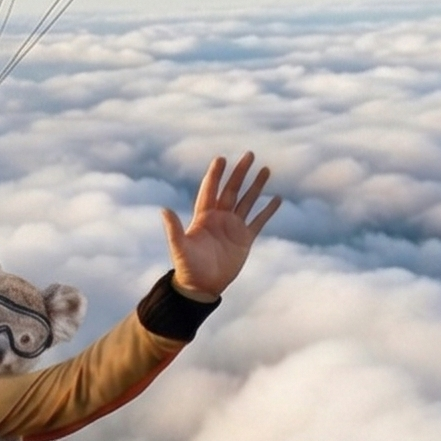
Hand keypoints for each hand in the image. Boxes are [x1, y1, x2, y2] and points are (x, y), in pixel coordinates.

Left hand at [160, 154, 280, 299]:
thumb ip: (174, 229)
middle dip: (240, 172)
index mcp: (203, 216)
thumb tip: (163, 210)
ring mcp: (233, 227)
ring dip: (256, 186)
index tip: (221, 158)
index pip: (210, 190)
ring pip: (247, 201)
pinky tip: (277, 198)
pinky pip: (259, 221)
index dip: (215, 175)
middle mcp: (219, 218)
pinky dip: (268, 211)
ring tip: (265, 169)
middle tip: (249, 154)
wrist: (201, 287)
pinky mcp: (245, 239)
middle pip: (231, 190)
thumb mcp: (179, 247)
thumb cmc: (187, 267)